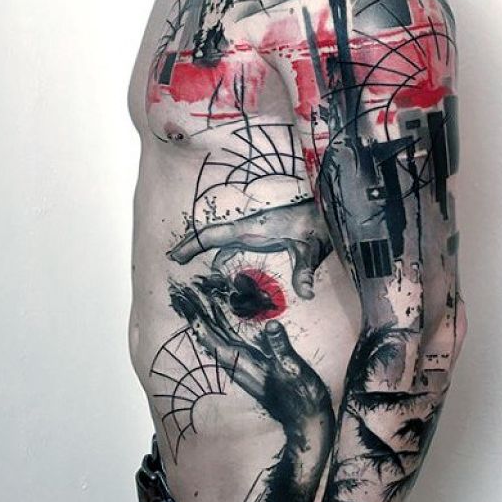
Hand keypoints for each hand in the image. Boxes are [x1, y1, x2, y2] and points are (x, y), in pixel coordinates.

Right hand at [167, 199, 332, 298]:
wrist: (328, 208)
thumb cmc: (318, 224)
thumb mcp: (311, 248)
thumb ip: (305, 271)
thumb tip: (306, 293)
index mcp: (253, 228)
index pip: (214, 235)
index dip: (191, 244)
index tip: (174, 256)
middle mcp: (249, 227)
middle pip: (212, 236)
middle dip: (192, 246)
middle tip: (173, 259)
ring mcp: (255, 229)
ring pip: (223, 240)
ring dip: (209, 252)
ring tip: (194, 272)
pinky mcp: (263, 232)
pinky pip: (236, 242)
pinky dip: (225, 253)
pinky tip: (224, 268)